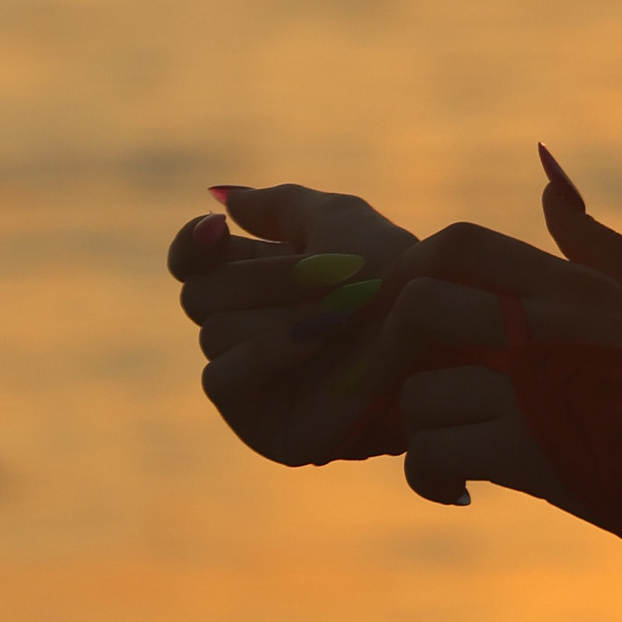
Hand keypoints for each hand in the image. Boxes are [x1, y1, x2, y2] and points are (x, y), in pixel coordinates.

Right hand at [167, 183, 423, 468]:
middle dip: (262, 278)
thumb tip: (223, 200)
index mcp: (258, 282)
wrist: (432, 335)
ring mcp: (251, 379)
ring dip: (280, 312)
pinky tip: (315, 340)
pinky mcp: (259, 421)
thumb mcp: (340, 220)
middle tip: (325, 275)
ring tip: (338, 312)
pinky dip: (266, 351)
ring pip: (212, 333)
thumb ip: (280, 206)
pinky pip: (221, 377)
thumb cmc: (395, 275)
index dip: (190, 246)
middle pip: (199, 294)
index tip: (216, 231)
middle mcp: (247, 330)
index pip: (190, 263)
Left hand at [168, 154, 621, 503]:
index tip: (405, 314)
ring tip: (446, 447)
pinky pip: (433, 452)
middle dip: (393, 347)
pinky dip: (430, 474)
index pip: (459, 244)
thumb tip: (549, 186)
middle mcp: (542, 327)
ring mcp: (531, 389)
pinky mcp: (526, 453)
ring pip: (419, 391)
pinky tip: (455, 487)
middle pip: (418, 303)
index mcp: (569, 287)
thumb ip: (595, 247)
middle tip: (397, 384)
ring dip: (419, 426)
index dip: (413, 272)